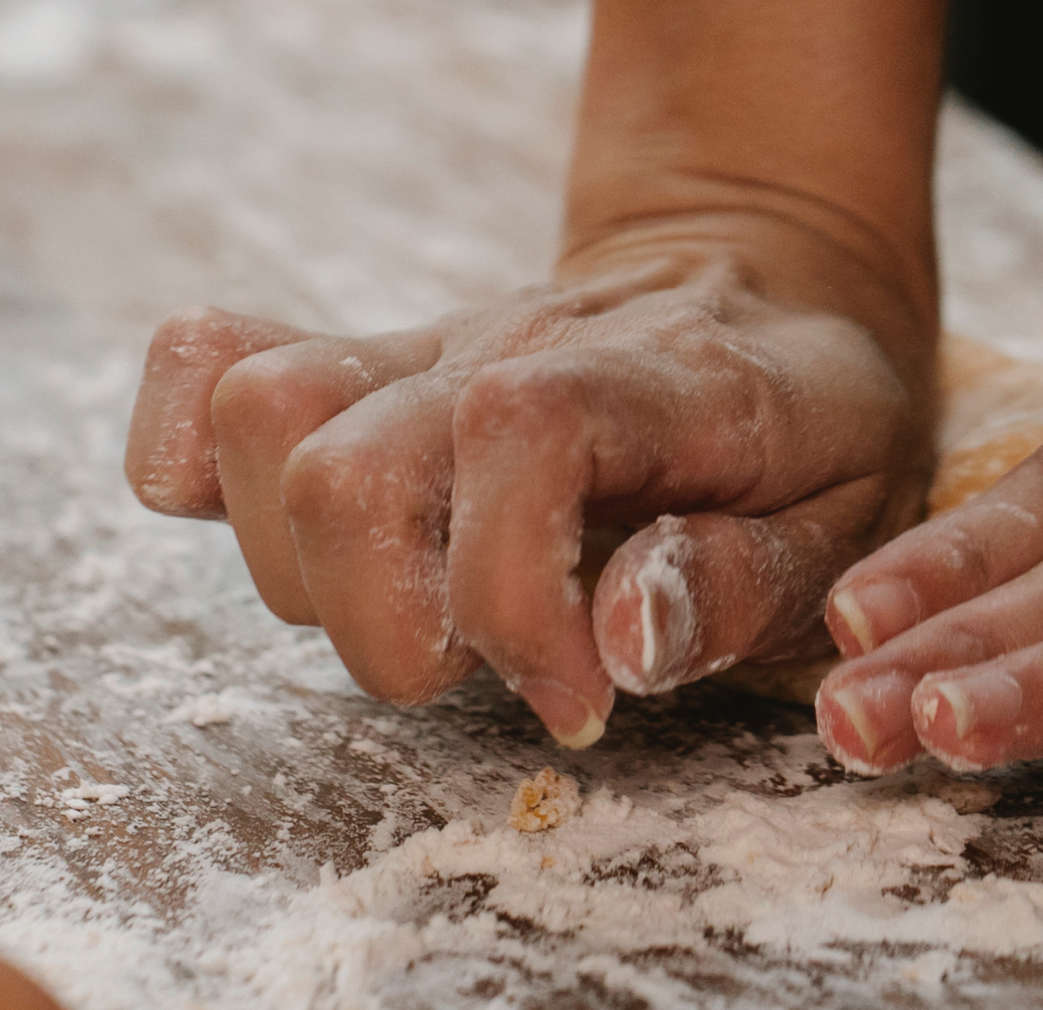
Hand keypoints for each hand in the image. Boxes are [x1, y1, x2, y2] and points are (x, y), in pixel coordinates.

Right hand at [127, 231, 933, 746]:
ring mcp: (416, 354)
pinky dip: (193, 463)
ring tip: (414, 607)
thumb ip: (747, 584)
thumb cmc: (809, 430)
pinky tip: (291, 534)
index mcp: (651, 382)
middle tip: (487, 665)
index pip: (515, 435)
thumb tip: (622, 641)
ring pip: (255, 421)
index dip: (514, 600)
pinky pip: (205, 371)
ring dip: (305, 573)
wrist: (760, 281)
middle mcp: (505, 352)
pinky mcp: (360, 369)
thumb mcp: (850, 519)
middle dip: (392, 633)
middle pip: (342, 467)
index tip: (577, 696)